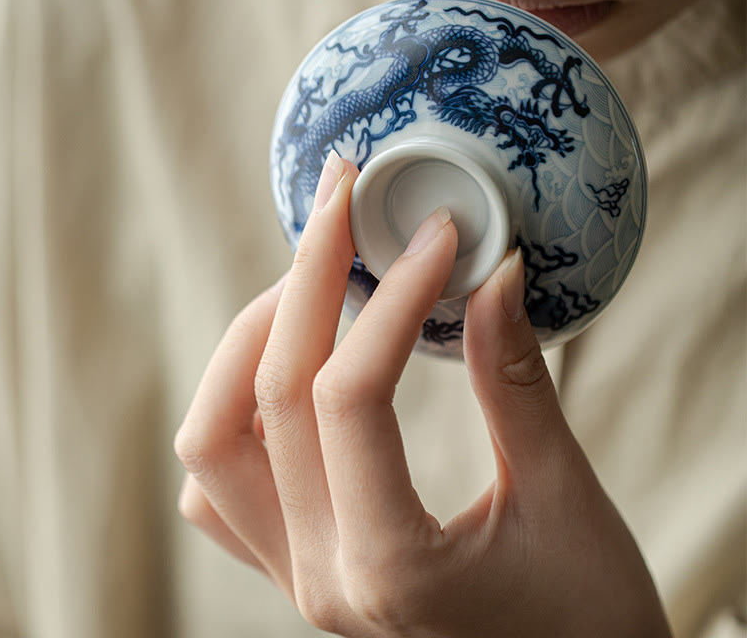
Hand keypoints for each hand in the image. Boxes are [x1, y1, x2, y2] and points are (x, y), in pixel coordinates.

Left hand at [174, 152, 671, 636]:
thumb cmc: (588, 619)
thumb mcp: (565, 496)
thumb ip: (516, 381)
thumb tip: (492, 273)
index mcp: (390, 566)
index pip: (353, 394)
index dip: (394, 295)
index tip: (439, 237)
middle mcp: (320, 574)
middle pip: (267, 394)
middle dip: (306, 280)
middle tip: (345, 205)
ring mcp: (295, 573)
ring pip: (213, 436)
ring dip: (250, 341)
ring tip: (311, 281)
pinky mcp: (296, 565)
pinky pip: (219, 483)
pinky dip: (236, 408)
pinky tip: (290, 371)